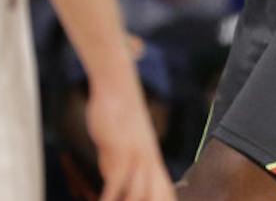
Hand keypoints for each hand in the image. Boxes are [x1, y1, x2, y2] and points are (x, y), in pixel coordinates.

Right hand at [86, 75, 174, 200]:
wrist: (117, 86)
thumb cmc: (118, 118)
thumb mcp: (123, 147)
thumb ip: (120, 169)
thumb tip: (115, 188)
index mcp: (155, 166)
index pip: (166, 197)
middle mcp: (151, 164)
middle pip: (156, 199)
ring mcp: (138, 158)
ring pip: (139, 196)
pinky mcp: (121, 150)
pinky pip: (117, 183)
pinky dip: (109, 198)